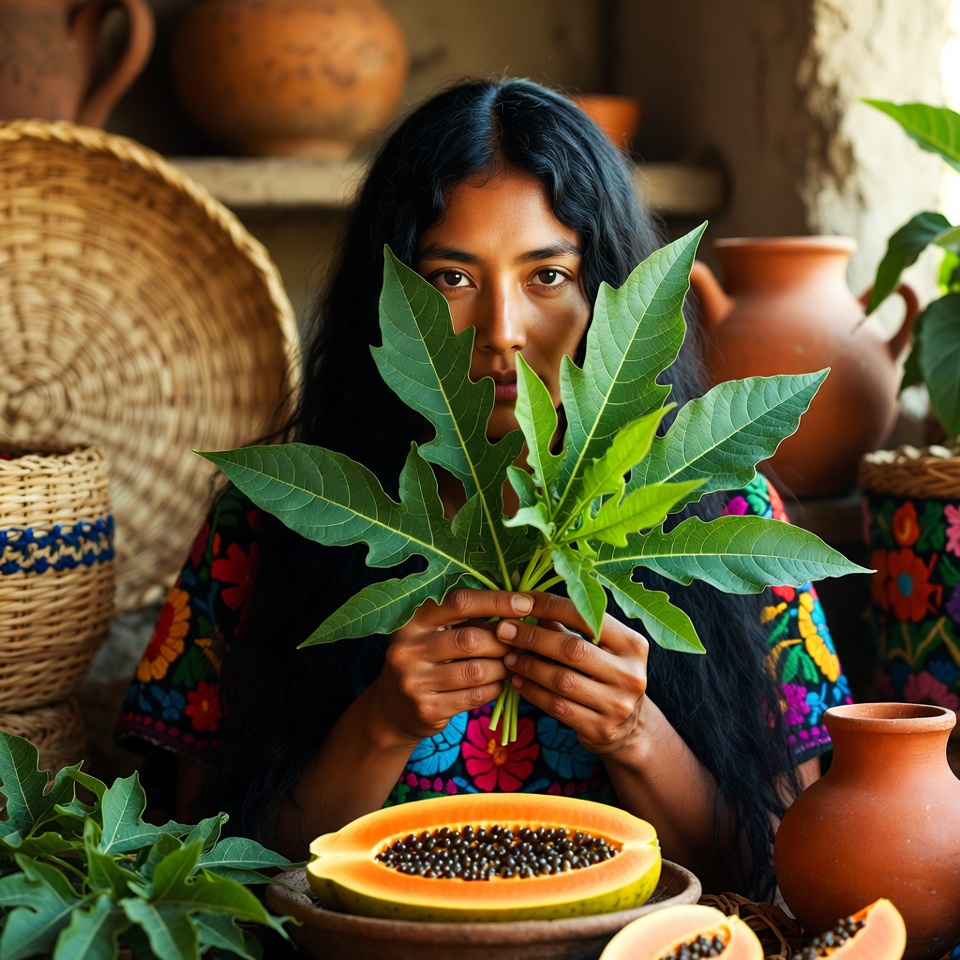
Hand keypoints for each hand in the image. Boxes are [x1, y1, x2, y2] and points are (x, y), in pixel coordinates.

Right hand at [370, 589, 534, 744]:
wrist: (393, 708)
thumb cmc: (427, 658)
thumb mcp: (436, 630)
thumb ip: (469, 613)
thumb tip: (517, 593)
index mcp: (412, 620)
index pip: (459, 602)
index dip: (496, 601)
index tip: (525, 604)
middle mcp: (407, 649)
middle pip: (471, 639)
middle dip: (503, 641)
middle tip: (520, 642)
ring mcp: (414, 681)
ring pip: (477, 671)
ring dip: (502, 667)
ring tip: (509, 663)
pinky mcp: (426, 709)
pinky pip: (476, 696)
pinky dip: (495, 688)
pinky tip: (497, 683)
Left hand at [496, 592, 648, 756]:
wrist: (629, 729)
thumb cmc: (606, 677)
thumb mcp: (598, 650)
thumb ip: (567, 629)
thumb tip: (527, 604)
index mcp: (633, 645)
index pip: (587, 618)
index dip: (550, 606)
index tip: (521, 602)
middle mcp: (630, 674)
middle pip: (572, 649)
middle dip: (533, 637)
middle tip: (504, 630)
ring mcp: (617, 704)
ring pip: (562, 680)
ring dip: (529, 666)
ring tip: (508, 657)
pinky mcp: (601, 729)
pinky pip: (557, 706)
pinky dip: (532, 692)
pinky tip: (518, 681)